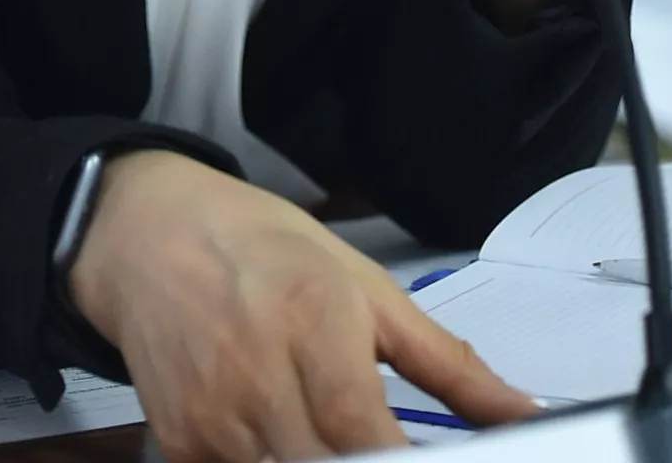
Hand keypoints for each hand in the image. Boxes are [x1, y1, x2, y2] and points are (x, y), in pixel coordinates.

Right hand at [69, 152, 532, 459]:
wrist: (146, 231)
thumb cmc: (264, 248)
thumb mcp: (365, 284)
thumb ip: (448, 363)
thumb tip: (525, 414)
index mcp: (314, 322)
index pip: (364, 433)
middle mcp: (257, 375)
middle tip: (384, 447)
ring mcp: (212, 417)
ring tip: (331, 434)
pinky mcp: (180, 443)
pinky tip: (284, 439)